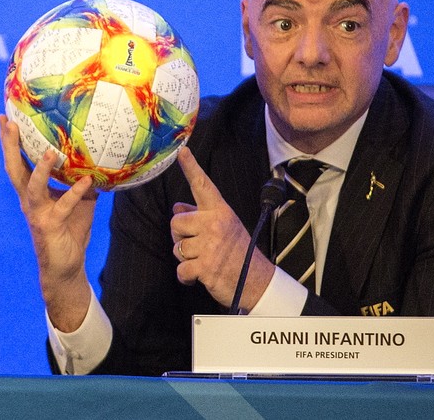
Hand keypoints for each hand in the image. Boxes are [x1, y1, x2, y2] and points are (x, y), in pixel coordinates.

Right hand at [0, 114, 97, 331]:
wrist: (67, 266)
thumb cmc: (71, 230)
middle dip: (11, 147)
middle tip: (10, 123)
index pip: (19, 162)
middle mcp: (29, 201)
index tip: (6, 118)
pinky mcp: (50, 227)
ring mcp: (38, 214)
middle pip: (15, 170)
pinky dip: (75, 194)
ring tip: (50, 152)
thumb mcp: (79, 200)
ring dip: (42, 170)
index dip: (11, 142)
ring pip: (34, 188)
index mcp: (32, 192)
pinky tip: (87, 182)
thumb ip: (82, 180)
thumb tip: (99, 158)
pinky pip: (64, 207)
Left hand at [170, 147, 274, 309]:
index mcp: (220, 212)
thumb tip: (177, 207)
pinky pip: (181, 269)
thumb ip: (201, 216)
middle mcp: (215, 224)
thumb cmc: (239, 253)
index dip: (191, 168)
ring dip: (185, 258)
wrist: (257, 281)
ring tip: (204, 260)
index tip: (182, 151)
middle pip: (176, 222)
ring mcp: (210, 245)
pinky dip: (187, 276)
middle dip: (180, 236)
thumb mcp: (225, 228)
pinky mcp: (205, 266)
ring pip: (177, 247)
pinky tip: (200, 276)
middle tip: (198, 246)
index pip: (202, 186)